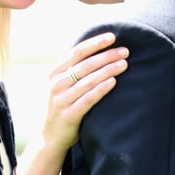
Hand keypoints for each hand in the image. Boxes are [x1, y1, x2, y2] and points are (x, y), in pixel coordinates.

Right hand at [15, 32, 127, 174]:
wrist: (49, 137)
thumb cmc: (62, 106)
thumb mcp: (61, 85)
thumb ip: (73, 70)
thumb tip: (97, 50)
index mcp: (54, 73)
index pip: (76, 52)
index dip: (95, 43)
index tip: (112, 37)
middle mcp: (56, 84)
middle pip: (85, 64)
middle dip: (107, 55)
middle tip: (125, 51)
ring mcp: (61, 99)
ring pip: (88, 80)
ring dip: (108, 70)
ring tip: (124, 64)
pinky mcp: (69, 114)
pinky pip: (88, 98)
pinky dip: (101, 89)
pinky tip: (113, 82)